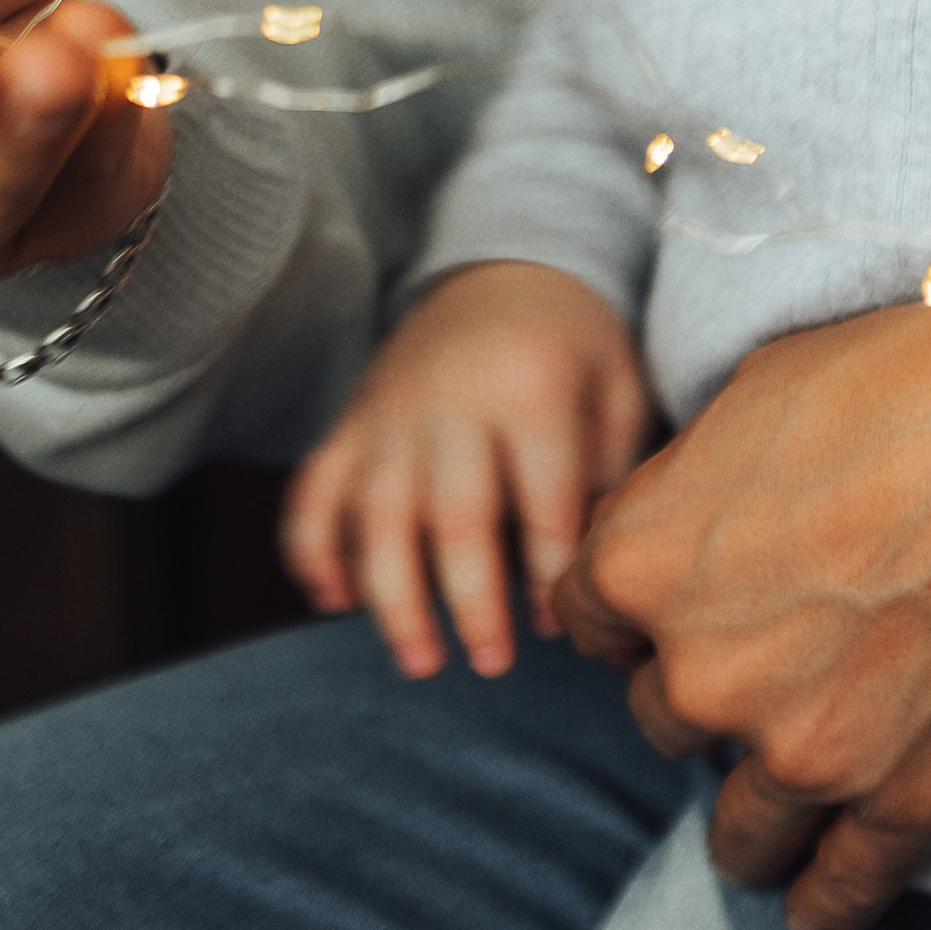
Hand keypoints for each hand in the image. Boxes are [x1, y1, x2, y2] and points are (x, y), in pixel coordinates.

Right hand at [282, 262, 652, 681]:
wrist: (503, 266)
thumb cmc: (573, 343)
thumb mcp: (618, 383)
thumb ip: (612, 468)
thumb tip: (591, 566)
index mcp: (529, 389)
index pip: (542, 497)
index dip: (551, 570)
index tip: (563, 625)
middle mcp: (451, 402)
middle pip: (454, 515)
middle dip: (471, 601)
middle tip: (493, 664)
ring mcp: (390, 414)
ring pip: (375, 517)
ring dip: (391, 598)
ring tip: (420, 662)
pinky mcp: (350, 423)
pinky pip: (314, 491)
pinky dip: (313, 549)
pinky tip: (333, 603)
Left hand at [556, 272, 930, 929]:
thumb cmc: (920, 382)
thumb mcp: (762, 391)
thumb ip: (693, 484)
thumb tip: (680, 523)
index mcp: (650, 559)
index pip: (586, 616)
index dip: (629, 608)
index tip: (671, 608)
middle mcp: (706, 671)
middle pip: (663, 717)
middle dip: (706, 690)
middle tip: (768, 660)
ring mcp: (806, 751)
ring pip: (738, 832)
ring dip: (752, 817)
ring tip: (776, 809)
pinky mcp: (906, 804)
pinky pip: (839, 890)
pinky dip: (823, 900)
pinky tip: (814, 900)